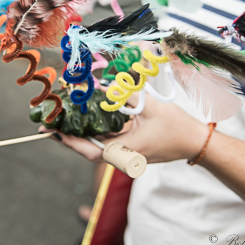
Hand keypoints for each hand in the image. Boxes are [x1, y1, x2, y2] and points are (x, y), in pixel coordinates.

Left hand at [40, 92, 209, 163]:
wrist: (195, 142)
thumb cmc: (176, 126)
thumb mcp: (150, 107)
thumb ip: (124, 97)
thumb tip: (103, 87)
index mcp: (127, 150)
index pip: (91, 150)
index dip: (70, 142)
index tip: (53, 132)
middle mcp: (124, 158)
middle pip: (89, 151)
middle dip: (69, 139)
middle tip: (50, 126)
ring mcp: (128, 156)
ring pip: (98, 148)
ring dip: (81, 137)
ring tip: (63, 123)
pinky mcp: (131, 152)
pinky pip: (109, 145)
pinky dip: (96, 135)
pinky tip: (87, 123)